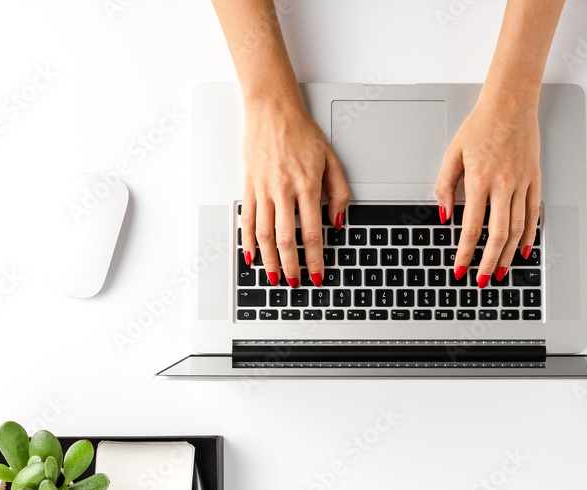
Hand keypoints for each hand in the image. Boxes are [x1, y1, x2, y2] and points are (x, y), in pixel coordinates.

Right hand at [240, 98, 349, 286]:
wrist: (272, 110)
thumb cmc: (302, 132)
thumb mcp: (331, 160)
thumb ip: (338, 193)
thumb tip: (338, 221)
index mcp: (307, 186)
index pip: (313, 233)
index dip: (316, 259)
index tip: (317, 274)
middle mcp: (283, 190)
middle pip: (287, 239)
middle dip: (292, 267)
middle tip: (295, 283)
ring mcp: (264, 189)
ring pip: (265, 234)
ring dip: (270, 260)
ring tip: (274, 277)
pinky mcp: (249, 186)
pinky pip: (248, 219)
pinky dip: (248, 241)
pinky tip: (251, 256)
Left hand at [435, 94, 539, 287]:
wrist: (510, 103)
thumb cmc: (480, 125)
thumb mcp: (452, 153)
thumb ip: (445, 186)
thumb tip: (445, 215)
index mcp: (478, 180)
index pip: (471, 227)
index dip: (464, 252)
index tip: (460, 268)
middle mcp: (502, 184)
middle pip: (497, 235)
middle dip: (489, 262)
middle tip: (482, 280)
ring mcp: (521, 183)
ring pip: (517, 229)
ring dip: (509, 255)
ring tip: (502, 271)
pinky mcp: (534, 179)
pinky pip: (533, 213)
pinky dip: (530, 235)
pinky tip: (525, 249)